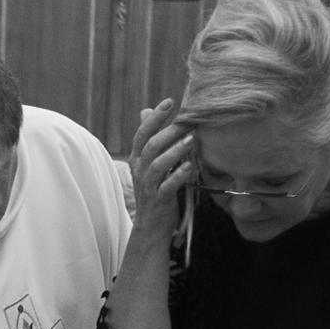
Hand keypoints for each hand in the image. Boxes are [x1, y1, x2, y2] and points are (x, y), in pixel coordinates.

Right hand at [128, 98, 193, 239]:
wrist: (150, 227)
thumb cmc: (155, 191)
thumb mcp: (150, 163)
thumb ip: (150, 138)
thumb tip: (145, 111)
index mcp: (137, 159)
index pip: (142, 134)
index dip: (154, 118)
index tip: (169, 102)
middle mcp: (140, 170)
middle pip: (150, 146)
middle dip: (169, 131)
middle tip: (188, 119)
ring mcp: (148, 186)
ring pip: (157, 164)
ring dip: (174, 151)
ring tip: (191, 139)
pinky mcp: (158, 201)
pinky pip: (166, 186)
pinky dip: (178, 176)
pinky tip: (190, 166)